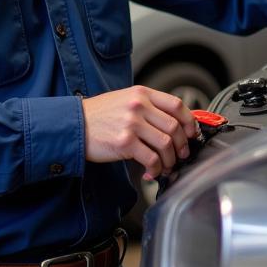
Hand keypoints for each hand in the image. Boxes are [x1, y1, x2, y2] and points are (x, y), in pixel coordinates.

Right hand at [81, 86, 196, 179]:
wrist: (74, 125)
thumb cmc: (99, 115)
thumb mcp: (125, 100)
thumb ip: (148, 107)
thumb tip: (173, 124)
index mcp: (142, 94)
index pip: (176, 105)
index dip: (189, 121)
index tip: (191, 133)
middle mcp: (138, 106)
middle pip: (174, 127)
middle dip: (182, 145)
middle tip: (181, 154)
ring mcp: (131, 124)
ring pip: (166, 144)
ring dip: (170, 159)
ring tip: (166, 166)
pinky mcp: (124, 143)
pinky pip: (151, 158)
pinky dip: (156, 169)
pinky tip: (152, 172)